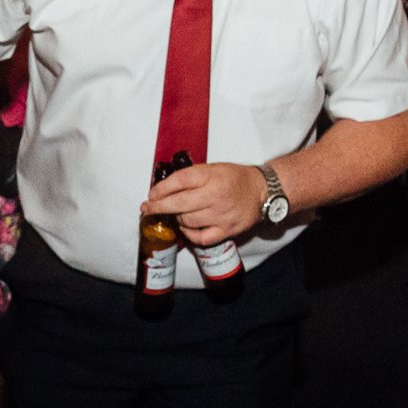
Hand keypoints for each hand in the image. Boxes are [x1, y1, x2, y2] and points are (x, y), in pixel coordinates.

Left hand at [140, 160, 265, 244]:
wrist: (261, 191)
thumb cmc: (234, 178)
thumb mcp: (212, 169)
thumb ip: (191, 177)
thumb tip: (162, 189)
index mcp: (212, 176)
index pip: (180, 181)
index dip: (161, 189)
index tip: (151, 195)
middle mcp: (216, 195)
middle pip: (178, 204)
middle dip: (158, 207)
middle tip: (147, 209)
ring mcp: (221, 215)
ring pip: (186, 221)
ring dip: (177, 218)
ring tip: (180, 212)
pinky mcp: (226, 230)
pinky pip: (199, 238)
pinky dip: (189, 234)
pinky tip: (187, 227)